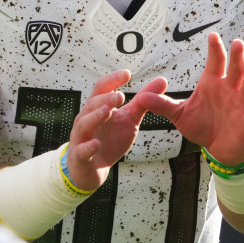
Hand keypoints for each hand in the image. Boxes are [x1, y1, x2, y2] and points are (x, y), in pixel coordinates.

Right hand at [65, 70, 168, 190]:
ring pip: (85, 124)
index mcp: (97, 107)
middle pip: (93, 104)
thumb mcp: (129, 119)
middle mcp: (86, 118)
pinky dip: (89, 147)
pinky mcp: (80, 156)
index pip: (102, 88)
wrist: (92, 168)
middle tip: (121, 96)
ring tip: (108, 111)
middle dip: (106, 99)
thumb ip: (143, 101)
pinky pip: (82, 150)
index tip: (127, 74)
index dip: (113, 80)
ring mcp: (81, 137)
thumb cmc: (109, 139)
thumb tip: (162, 80)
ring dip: (95, 117)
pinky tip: (96, 144)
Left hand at [137, 32, 243, 165]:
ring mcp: (242, 104)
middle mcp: (230, 90)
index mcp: (213, 84)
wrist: (219, 149)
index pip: (215, 62)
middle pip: (235, 69)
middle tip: (237, 43)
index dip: (215, 49)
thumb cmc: (203, 126)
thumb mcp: (180, 115)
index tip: (213, 36)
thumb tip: (142, 97)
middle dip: (236, 57)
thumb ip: (163, 105)